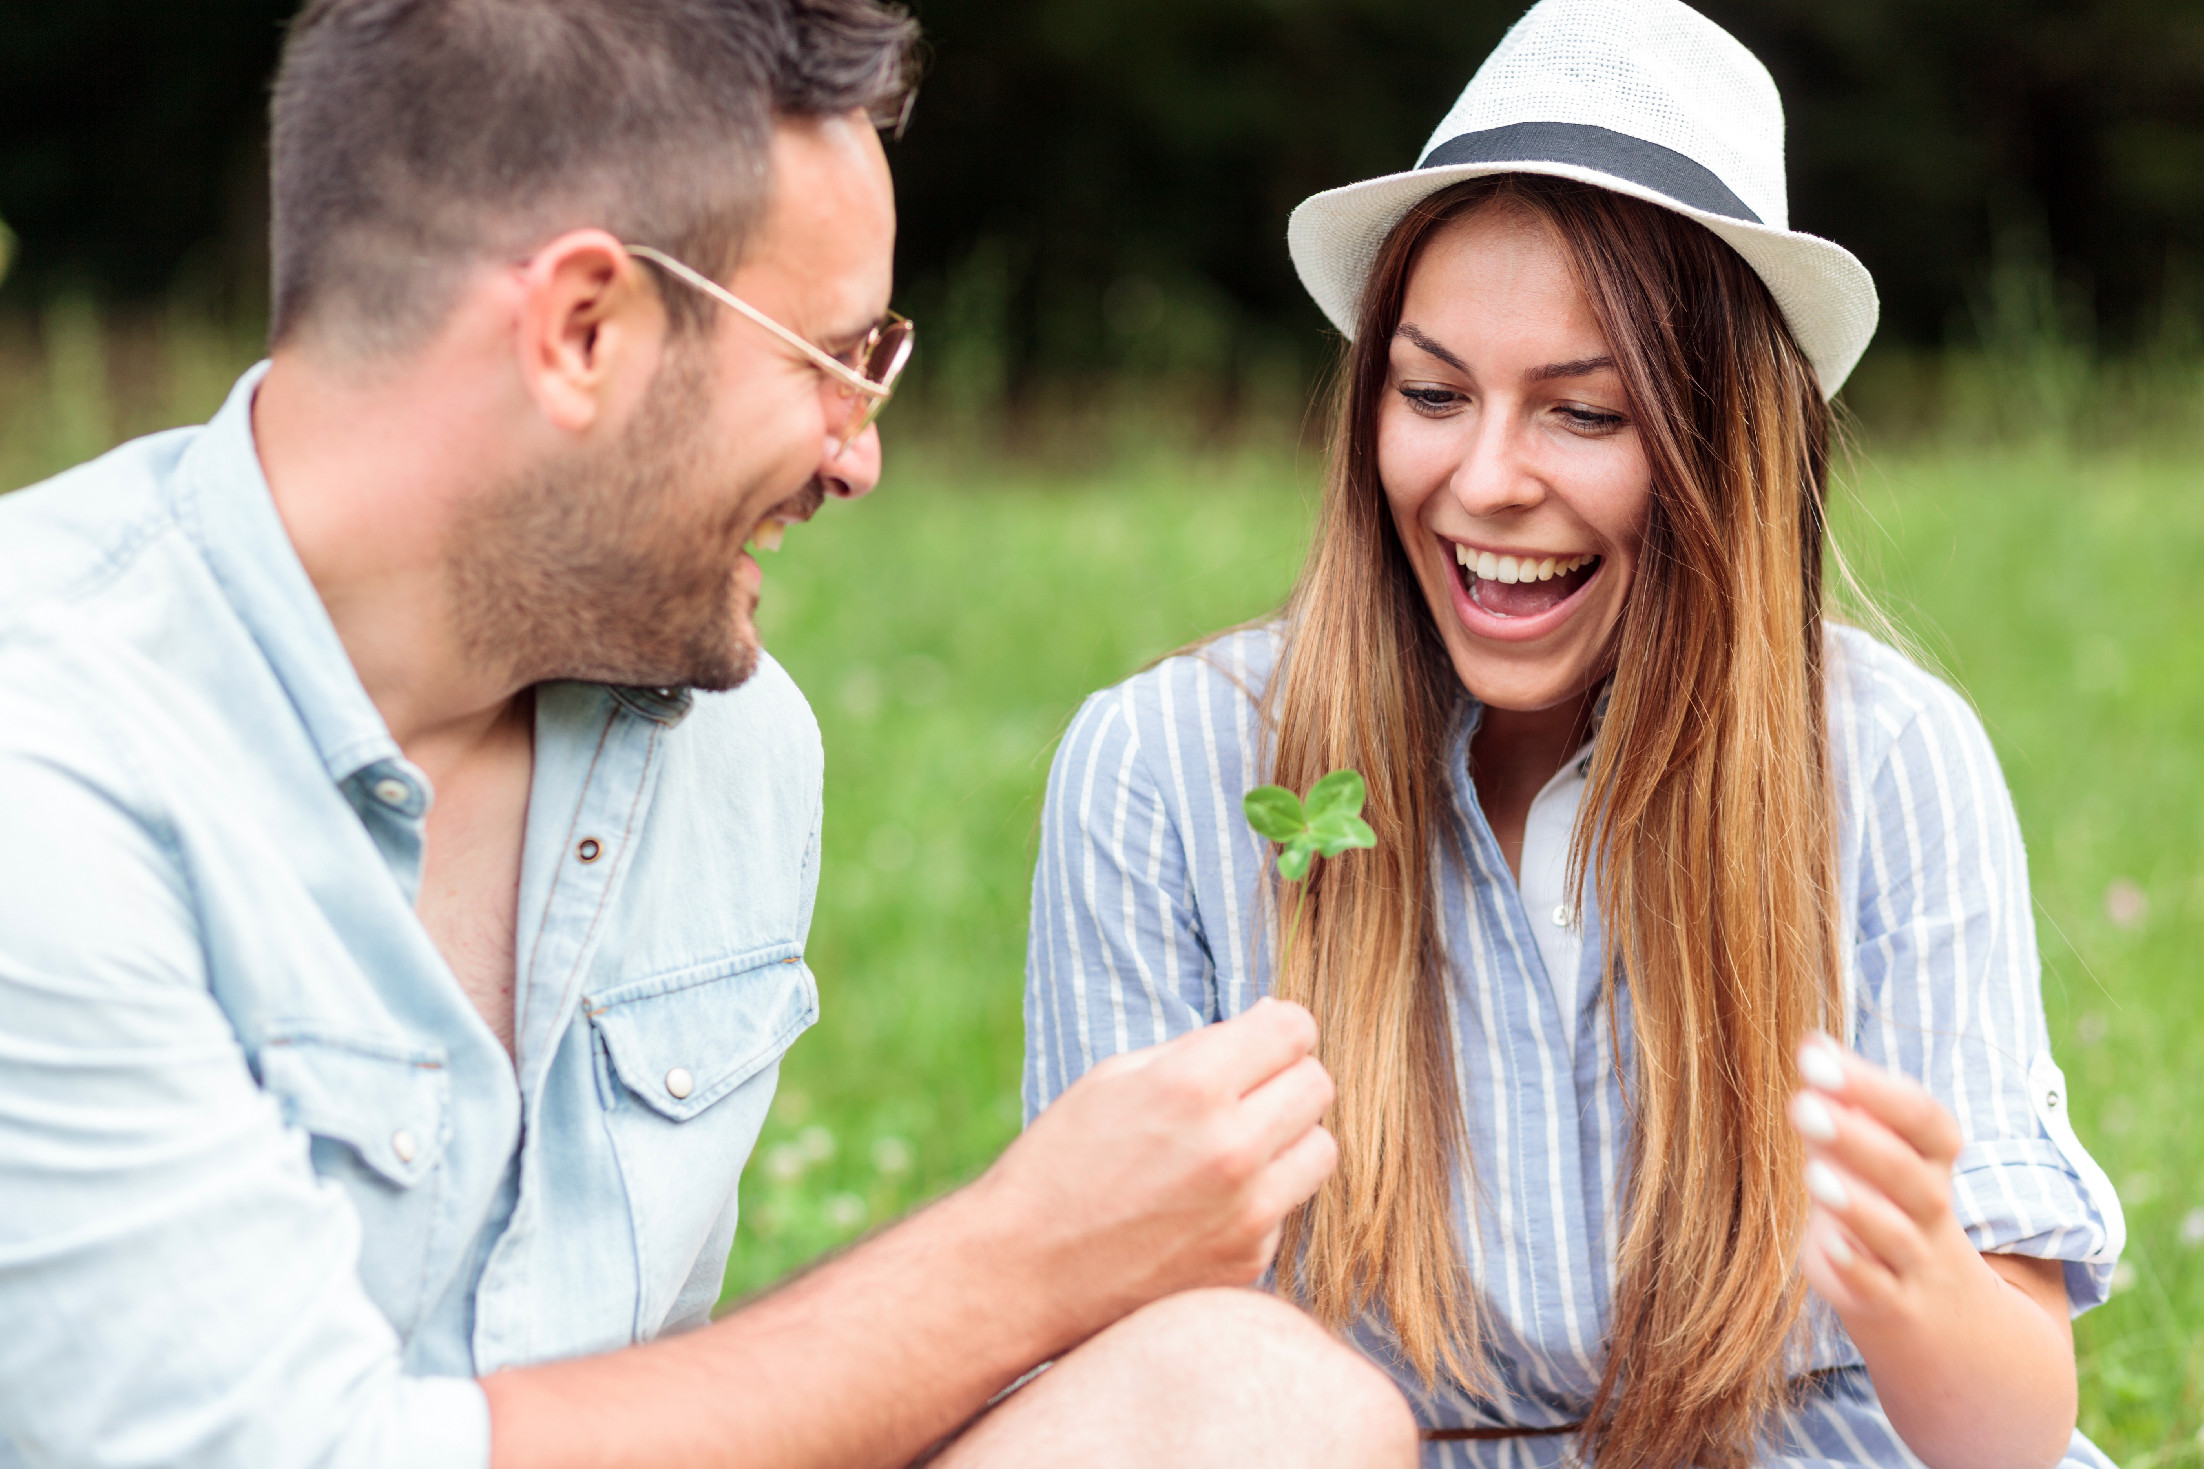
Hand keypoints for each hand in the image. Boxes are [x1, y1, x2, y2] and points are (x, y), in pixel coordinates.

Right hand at [979, 999, 1337, 1342]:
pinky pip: (1288, 1206)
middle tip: (1247, 1092)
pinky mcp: (1250, 1259)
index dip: (1279, 1028)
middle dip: (1288, 1078)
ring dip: (1291, 1139)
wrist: (1024, 1271)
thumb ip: (1201, 1047)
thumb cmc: (1061, 1160)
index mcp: (1194, 1085)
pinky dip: (1262, 1197)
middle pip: (1318, 1084)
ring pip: (1322, 1148)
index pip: (1295, 1028)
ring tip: (1238, 1145)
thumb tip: (1273, 1020)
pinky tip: (1208, 1202)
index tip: (1259, 1042)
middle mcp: (1232, 1147)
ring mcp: (1248, 1211)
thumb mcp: (1115, 1076)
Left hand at [1788, 1033, 1983, 1329]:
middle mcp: (1930, 1209)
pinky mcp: (1892, 1306)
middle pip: (1910, 1173)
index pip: (1922, 1118)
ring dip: (1858, 1205)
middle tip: (1802, 1104)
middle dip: (1859, 1139)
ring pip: (1897, 1234)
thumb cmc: (1891, 1210)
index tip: (1812, 1057)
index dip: (1873, 1088)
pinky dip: (1859, 1270)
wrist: (1945, 1317)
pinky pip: (1881, 1291)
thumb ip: (1846, 1108)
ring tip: (1815, 1176)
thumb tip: (1812, 1043)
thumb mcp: (1878, 1158)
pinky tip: (1827, 1246)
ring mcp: (1915, 1261)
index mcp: (1931, 1161)